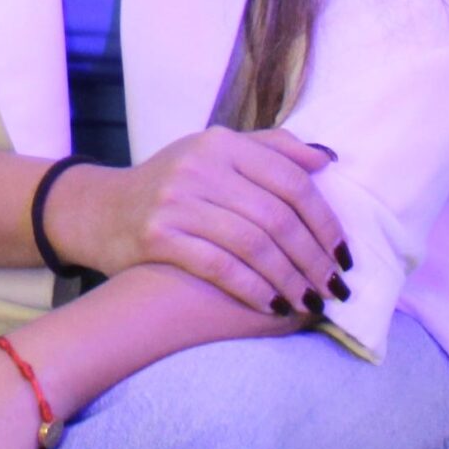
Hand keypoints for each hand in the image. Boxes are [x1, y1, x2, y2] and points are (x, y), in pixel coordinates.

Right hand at [42, 128, 346, 316]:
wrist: (103, 211)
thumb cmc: (172, 184)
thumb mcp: (214, 154)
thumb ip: (270, 151)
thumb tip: (326, 160)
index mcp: (221, 142)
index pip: (291, 180)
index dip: (326, 221)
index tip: (345, 255)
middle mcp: (199, 165)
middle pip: (277, 216)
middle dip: (314, 258)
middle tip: (335, 288)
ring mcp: (176, 199)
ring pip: (254, 244)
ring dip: (291, 279)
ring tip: (312, 303)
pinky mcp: (158, 235)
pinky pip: (220, 267)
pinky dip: (254, 289)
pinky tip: (273, 306)